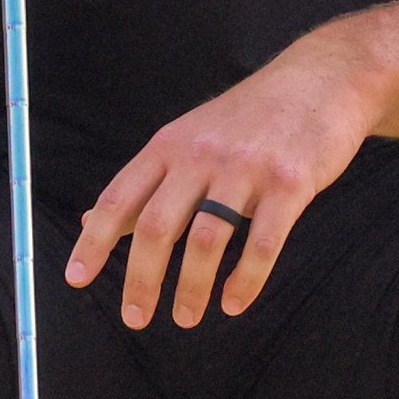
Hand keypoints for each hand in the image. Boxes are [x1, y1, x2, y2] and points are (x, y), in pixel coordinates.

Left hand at [67, 39, 382, 327]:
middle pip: (158, 224)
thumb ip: (146, 182)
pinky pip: (264, 242)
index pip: (122, 197)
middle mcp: (202, 155)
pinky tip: (235, 302)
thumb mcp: (188, 138)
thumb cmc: (249, 120)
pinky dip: (246, 279)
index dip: (95, 240)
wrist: (321, 80)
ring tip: (186, 317)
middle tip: (135, 316)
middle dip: (141, 278)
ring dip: (192, 287)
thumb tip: (93, 219)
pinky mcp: (290, 183)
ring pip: (208, 238)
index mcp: (171, 146)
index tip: (77, 278)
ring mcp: (247, 168)